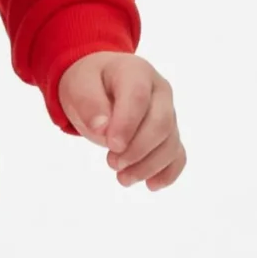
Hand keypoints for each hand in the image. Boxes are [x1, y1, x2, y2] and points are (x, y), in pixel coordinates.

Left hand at [57, 52, 185, 189]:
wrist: (99, 83)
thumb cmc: (90, 83)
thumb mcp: (79, 85)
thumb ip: (89, 103)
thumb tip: (102, 128)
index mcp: (136, 72)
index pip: (138, 97)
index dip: (127, 124)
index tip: (111, 145)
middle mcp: (159, 91)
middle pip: (161, 123)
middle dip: (137, 149)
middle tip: (111, 163)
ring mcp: (168, 112)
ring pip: (170, 142)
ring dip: (148, 166)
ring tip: (122, 178)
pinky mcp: (169, 134)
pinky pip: (177, 154)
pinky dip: (168, 173)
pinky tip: (151, 185)